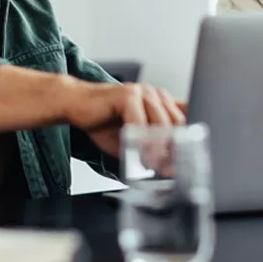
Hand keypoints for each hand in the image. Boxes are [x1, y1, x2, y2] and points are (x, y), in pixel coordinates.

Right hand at [63, 83, 185, 156]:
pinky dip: (140, 141)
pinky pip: (140, 122)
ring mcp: (143, 92)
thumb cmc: (102, 121)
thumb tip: (169, 166)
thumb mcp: (133, 138)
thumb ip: (151, 146)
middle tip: (169, 170)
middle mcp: (155, 94)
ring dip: (158, 149)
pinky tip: (137, 154)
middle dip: (175, 150)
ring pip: (161, 124)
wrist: (74, 104)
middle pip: (177, 124)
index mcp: (160, 102)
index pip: (186, 119)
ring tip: (152, 165)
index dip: (187, 141)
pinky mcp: (127, 94)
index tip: (184, 163)